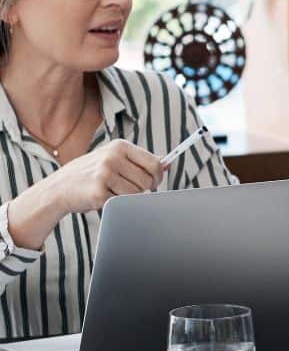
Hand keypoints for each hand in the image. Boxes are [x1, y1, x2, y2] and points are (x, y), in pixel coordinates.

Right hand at [8, 139, 165, 250]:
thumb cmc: (90, 173)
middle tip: (126, 188)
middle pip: (148, 181)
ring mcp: (104, 174)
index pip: (155, 164)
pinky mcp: (98, 192)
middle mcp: (112, 157)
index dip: (158, 176)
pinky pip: (122, 203)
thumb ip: (140, 160)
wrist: (58, 188)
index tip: (154, 182)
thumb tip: (168, 162)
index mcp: (119, 146)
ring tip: (111, 190)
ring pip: (137, 194)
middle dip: (143, 189)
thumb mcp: (113, 158)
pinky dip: (115, 203)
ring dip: (128, 197)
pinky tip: (101, 196)